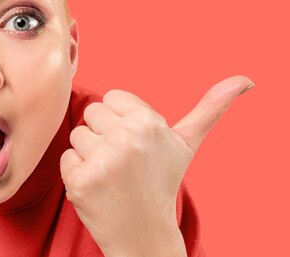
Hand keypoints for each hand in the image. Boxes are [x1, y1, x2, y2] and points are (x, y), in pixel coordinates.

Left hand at [60, 75, 253, 256]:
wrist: (144, 231)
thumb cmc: (163, 181)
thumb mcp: (186, 143)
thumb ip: (211, 108)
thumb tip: (245, 80)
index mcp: (148, 121)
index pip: (110, 98)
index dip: (120, 121)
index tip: (135, 143)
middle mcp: (125, 137)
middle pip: (91, 113)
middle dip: (104, 135)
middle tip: (123, 161)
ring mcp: (101, 160)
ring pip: (77, 135)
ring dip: (89, 154)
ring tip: (111, 174)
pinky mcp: (79, 180)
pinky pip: (66, 157)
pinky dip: (77, 172)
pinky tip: (98, 187)